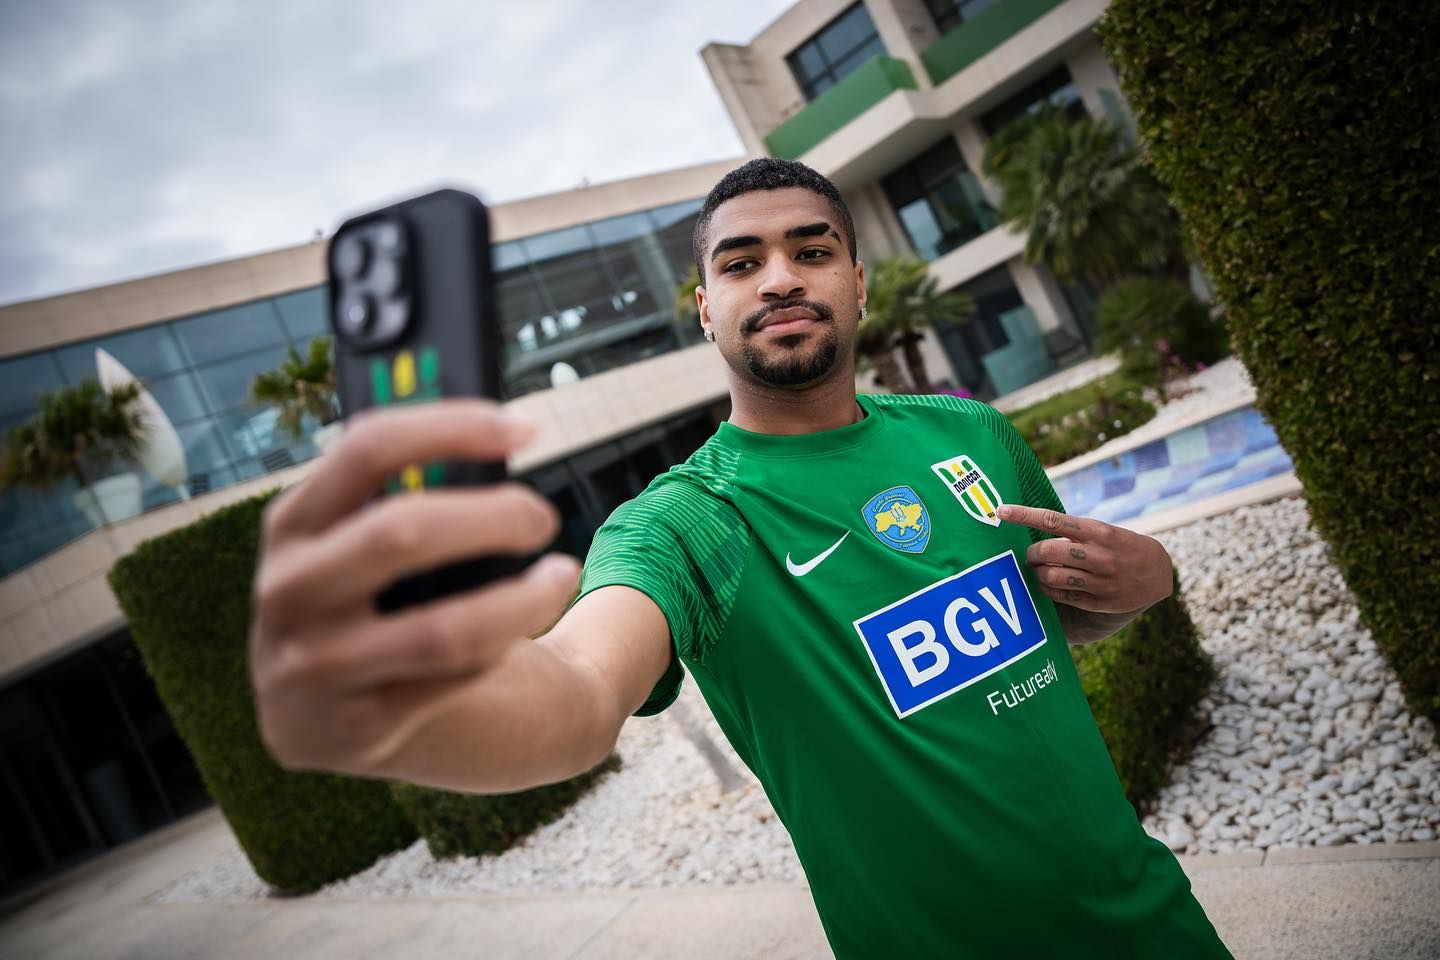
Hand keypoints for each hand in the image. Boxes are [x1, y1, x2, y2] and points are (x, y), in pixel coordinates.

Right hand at [249, 400, 580, 776]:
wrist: (319, 715)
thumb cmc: (362, 601)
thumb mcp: (352, 543)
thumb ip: (405, 495)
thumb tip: (499, 440)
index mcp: (289, 524)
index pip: (365, 449)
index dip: (451, 428)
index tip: (523, 428)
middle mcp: (287, 592)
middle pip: (400, 532)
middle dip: (493, 516)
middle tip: (542, 517)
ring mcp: (313, 668)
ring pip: (440, 629)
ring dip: (522, 599)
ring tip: (563, 574)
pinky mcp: (357, 729)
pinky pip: (452, 679)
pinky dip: (501, 645)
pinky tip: (521, 625)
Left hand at [996, 504, 1172, 615]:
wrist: (1159, 573)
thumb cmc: (1121, 546)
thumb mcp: (1104, 531)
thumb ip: (1073, 532)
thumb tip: (1034, 529)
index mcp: (1098, 532)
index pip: (1053, 519)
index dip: (1023, 515)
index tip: (1001, 510)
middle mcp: (1099, 555)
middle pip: (1047, 551)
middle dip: (1032, 553)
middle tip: (1032, 555)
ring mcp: (1100, 580)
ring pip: (1051, 576)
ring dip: (1038, 573)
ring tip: (1040, 570)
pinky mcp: (1100, 601)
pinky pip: (1061, 596)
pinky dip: (1048, 589)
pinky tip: (1049, 584)